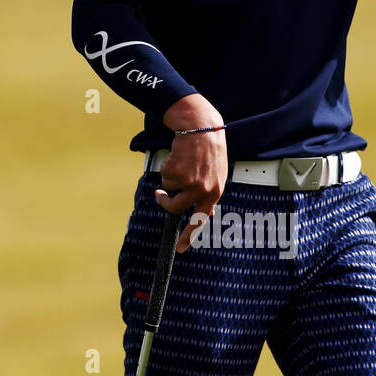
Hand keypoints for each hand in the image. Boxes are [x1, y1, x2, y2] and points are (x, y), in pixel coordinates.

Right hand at [157, 94, 227, 252]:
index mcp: (215, 192)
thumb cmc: (208, 150)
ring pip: (168, 189)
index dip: (189, 235)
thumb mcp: (216, 174)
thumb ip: (209, 193)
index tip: (180, 248)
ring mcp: (191, 182)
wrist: (202, 127)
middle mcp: (204, 190)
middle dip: (164, 202)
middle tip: (159, 196)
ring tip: (180, 162)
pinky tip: (178, 155)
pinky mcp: (179, 172)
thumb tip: (208, 214)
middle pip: (176, 208)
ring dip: (168, 177)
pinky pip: (164, 177)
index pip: (201, 219)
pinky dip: (166, 166)